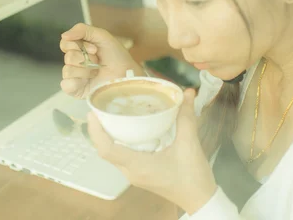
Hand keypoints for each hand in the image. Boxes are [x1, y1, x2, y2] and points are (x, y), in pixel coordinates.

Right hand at [59, 23, 142, 98]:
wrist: (126, 75)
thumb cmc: (117, 56)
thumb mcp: (101, 36)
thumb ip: (82, 30)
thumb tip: (63, 35)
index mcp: (79, 49)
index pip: (65, 43)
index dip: (78, 45)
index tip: (95, 49)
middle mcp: (76, 62)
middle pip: (67, 56)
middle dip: (85, 57)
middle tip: (98, 61)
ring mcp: (75, 76)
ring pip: (67, 70)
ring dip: (85, 70)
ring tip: (96, 72)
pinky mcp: (76, 90)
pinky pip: (66, 84)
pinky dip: (77, 81)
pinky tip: (89, 81)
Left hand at [87, 88, 216, 214]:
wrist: (200, 199)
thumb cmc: (192, 175)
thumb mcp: (189, 144)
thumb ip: (186, 118)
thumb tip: (187, 93)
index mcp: (138, 165)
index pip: (107, 149)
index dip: (96, 131)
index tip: (92, 113)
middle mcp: (131, 171)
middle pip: (106, 150)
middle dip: (99, 130)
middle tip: (100, 108)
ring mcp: (134, 174)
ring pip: (113, 154)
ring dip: (108, 137)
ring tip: (110, 115)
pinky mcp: (139, 174)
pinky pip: (121, 156)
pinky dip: (119, 142)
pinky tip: (126, 129)